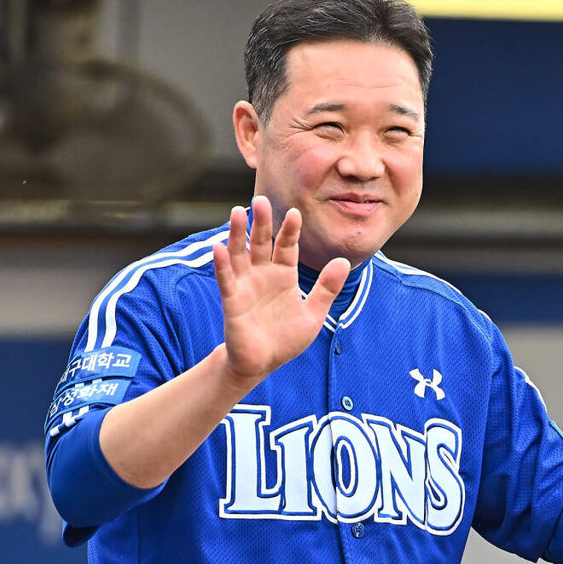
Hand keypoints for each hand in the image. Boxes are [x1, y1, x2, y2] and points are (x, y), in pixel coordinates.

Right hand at [212, 196, 349, 387]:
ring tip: (237, 212)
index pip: (287, 247)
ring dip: (237, 234)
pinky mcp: (232, 301)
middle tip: (260, 199)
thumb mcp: (313, 313)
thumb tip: (343, 261)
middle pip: (261, 243)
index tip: (296, 213)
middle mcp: (262, 274)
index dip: (290, 231)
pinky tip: (219, 247)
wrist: (263, 363)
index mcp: (283, 275)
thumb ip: (327, 288)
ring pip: (240, 254)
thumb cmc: (286, 338)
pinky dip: (222, 264)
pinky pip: (226, 279)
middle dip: (261, 222)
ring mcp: (245, 286)